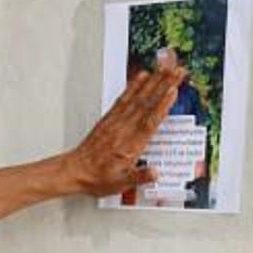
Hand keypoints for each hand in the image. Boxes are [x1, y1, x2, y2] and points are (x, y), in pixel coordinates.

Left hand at [64, 68, 184, 195]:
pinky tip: (141, 77)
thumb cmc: (97, 178)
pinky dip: (133, 86)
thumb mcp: (120, 184)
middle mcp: (123, 129)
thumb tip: (155, 173)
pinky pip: (123, 99)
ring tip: (165, 68)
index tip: (173, 90)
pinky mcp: (109, 118)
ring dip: (152, 82)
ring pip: (137, 98)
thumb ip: (139, 177)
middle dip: (164, 86)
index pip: (150, 121)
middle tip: (178, 71)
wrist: (74, 171)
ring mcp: (116, 122)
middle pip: (147, 104)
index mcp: (130, 145)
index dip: (163, 105)